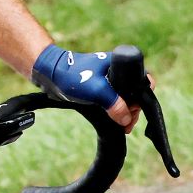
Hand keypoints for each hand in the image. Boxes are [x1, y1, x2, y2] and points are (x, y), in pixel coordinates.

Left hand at [32, 44, 152, 135]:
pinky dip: (116, 112)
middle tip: (127, 124)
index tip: (134, 111)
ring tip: (123, 127)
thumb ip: (114, 104)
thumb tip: (127, 119)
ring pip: (124, 99)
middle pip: (134, 92)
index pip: (142, 80)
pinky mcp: (99, 89)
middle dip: (133, 109)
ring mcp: (108, 81)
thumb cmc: (73, 76)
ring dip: (125, 113)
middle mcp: (116, 72)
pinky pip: (113, 101)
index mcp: (119, 65)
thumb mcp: (97, 90)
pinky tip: (117, 123)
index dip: (141, 96)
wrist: (50, 74)